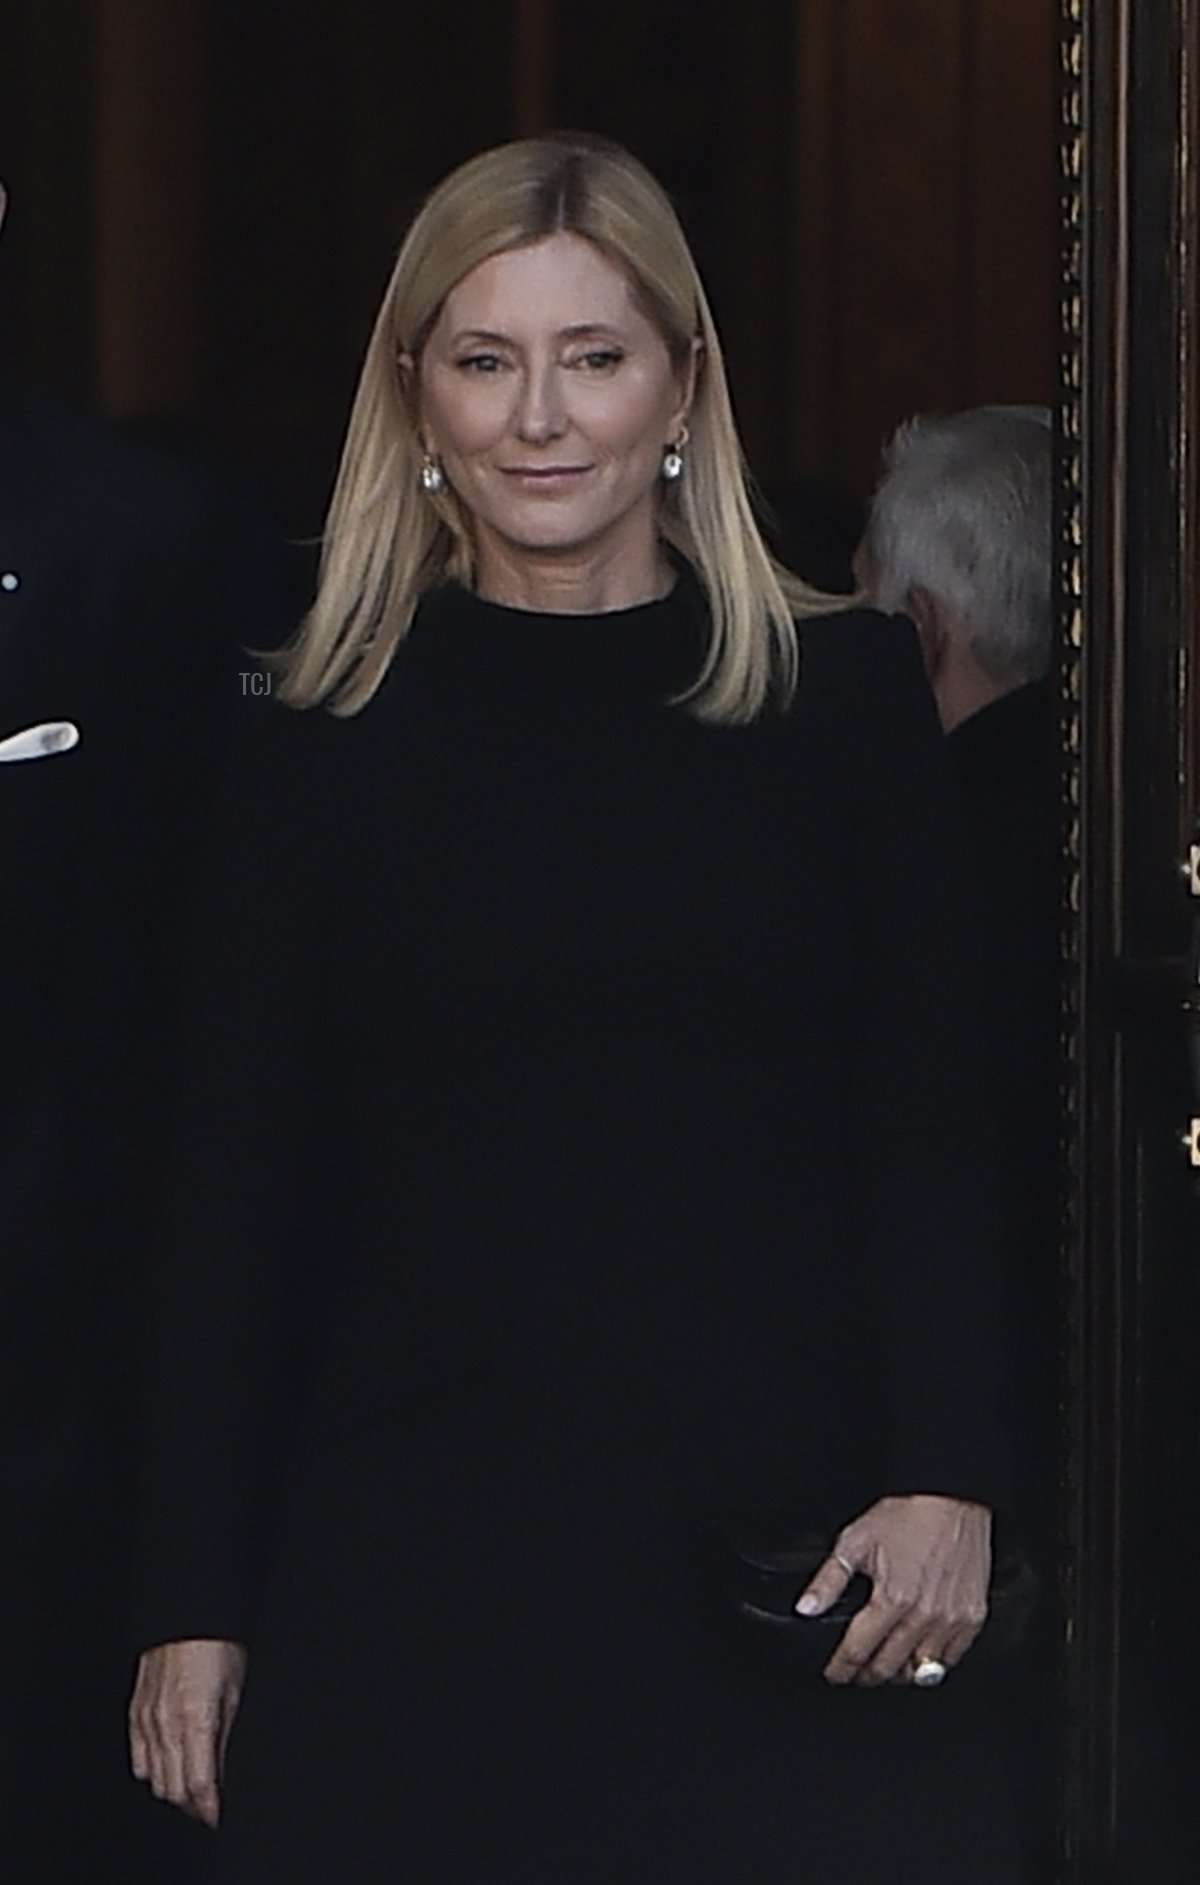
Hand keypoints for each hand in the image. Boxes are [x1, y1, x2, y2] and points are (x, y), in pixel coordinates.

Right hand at [128, 1638, 247, 1826]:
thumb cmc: (218, 1646)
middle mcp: (166, 1724)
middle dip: (192, 1803)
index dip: (209, 1807)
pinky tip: (167, 1768)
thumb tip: (220, 1773)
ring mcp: (147, 1720)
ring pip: (154, 1778)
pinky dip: (152, 1770)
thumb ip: (223, 1737)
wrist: (188, 1616)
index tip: (217, 1815)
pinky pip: (138, 1758)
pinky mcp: (135, 1713)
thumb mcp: (234, 1693)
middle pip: (174, 1789)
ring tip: (191, 1790)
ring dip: (173, 1789)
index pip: (198, 1784)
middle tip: (208, 1805)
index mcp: (195, 1719)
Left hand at [794, 1493, 990, 1686]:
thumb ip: (828, 1580)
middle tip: (856, 1672)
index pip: (858, 1651)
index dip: (840, 1668)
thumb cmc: (908, 1513)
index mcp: (892, 1599)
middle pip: (888, 1668)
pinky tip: (919, 1656)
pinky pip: (950, 1660)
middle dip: (866, 1675)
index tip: (834, 1673)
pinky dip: (932, 1664)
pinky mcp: (972, 1619)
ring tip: (885, 1666)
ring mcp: (950, 1621)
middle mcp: (923, 1616)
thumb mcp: (856, 1540)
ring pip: (921, 1672)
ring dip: (899, 1674)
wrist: (952, 1498)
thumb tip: (807, 1608)